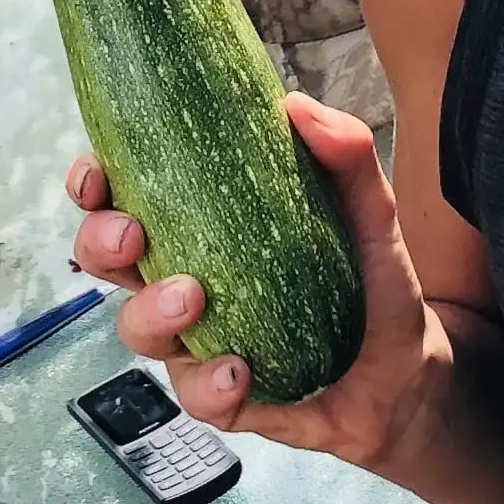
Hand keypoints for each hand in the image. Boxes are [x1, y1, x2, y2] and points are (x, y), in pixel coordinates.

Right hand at [67, 95, 444, 466]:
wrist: (410, 369)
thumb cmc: (372, 284)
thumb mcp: (369, 214)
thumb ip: (346, 156)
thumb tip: (297, 107)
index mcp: (204, 230)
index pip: (126, 198)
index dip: (94, 185)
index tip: (97, 174)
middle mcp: (187, 281)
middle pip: (108, 261)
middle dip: (102, 244)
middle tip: (133, 235)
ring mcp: (200, 342)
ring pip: (138, 330)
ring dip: (152, 312)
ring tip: (192, 298)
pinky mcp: (224, 396)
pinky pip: (195, 395)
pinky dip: (210, 383)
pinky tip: (239, 370)